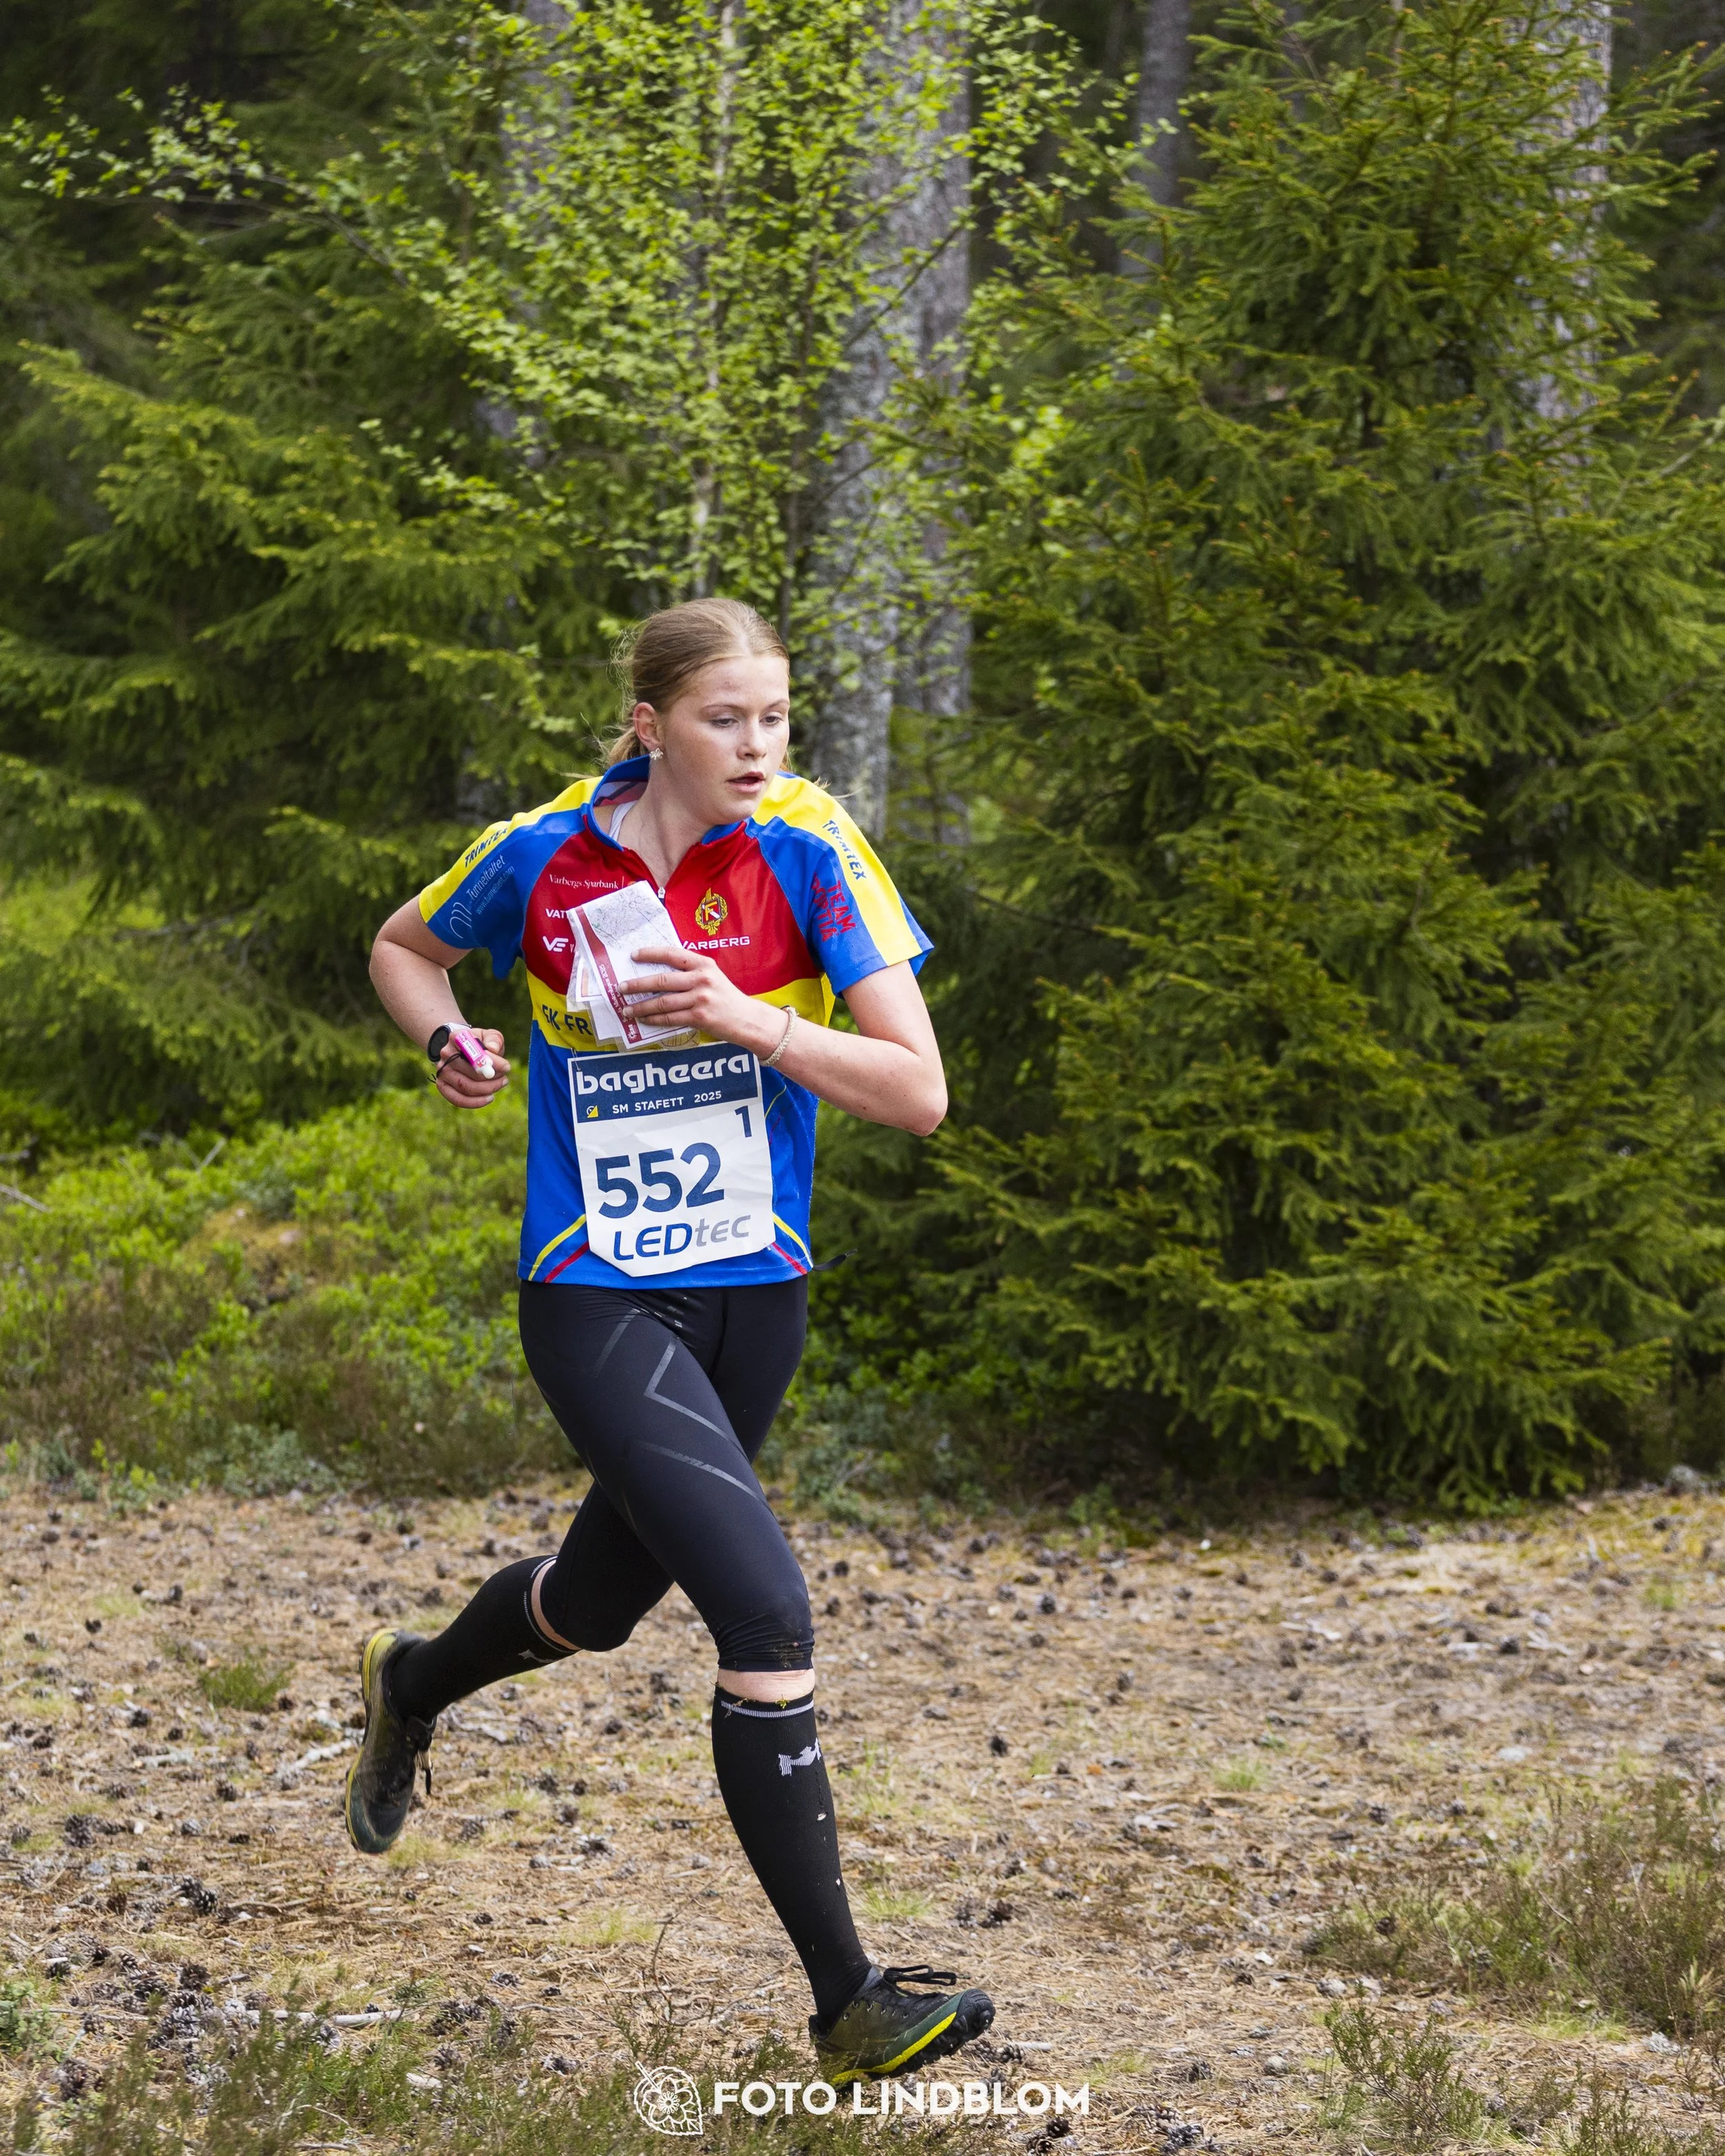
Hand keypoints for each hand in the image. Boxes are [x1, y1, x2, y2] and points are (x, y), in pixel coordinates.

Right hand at [434, 1027, 510, 1108]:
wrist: (462, 1050)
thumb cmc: (479, 1044)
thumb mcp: (489, 1036)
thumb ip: (494, 1039)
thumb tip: (493, 1049)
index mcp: (457, 1038)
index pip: (472, 1050)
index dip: (490, 1061)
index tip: (506, 1067)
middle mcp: (446, 1054)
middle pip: (471, 1072)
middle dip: (492, 1079)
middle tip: (504, 1079)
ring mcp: (442, 1071)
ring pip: (466, 1087)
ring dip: (487, 1089)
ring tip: (500, 1084)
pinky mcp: (442, 1085)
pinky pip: (457, 1099)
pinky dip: (475, 1102)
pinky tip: (489, 1098)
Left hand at [625, 945, 777, 1052]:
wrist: (746, 1018)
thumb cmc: (725, 996)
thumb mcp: (711, 976)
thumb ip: (689, 972)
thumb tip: (656, 973)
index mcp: (703, 964)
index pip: (671, 954)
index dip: (650, 954)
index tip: (633, 956)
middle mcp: (701, 979)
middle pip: (662, 980)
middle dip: (637, 984)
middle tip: (621, 987)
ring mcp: (700, 999)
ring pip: (662, 1002)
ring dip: (641, 1006)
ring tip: (626, 1008)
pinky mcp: (699, 1017)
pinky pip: (670, 1018)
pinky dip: (653, 1019)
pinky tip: (643, 1019)